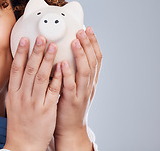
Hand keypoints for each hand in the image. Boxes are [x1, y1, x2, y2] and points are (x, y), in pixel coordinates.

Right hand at [4, 36, 62, 150]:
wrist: (23, 144)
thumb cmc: (20, 123)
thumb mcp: (13, 103)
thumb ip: (18, 86)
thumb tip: (20, 69)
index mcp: (14, 94)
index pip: (17, 69)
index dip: (21, 53)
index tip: (25, 39)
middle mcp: (23, 96)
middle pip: (30, 69)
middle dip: (36, 51)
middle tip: (42, 37)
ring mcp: (35, 102)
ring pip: (42, 77)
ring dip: (48, 60)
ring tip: (54, 47)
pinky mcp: (47, 109)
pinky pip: (53, 90)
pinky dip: (57, 78)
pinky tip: (62, 67)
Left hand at [55, 27, 101, 149]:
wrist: (70, 130)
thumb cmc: (69, 106)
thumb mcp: (76, 86)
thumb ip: (74, 71)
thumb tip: (68, 52)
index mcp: (91, 80)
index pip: (97, 58)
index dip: (94, 42)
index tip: (89, 29)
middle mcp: (89, 85)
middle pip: (93, 61)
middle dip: (88, 44)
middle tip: (81, 30)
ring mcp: (81, 93)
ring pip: (85, 71)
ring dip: (80, 55)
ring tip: (74, 41)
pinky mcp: (71, 102)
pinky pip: (70, 86)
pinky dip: (67, 74)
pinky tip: (63, 63)